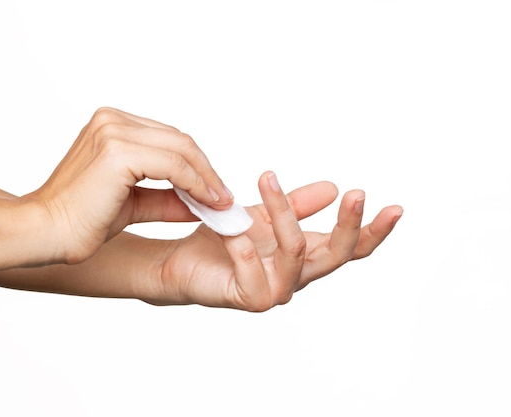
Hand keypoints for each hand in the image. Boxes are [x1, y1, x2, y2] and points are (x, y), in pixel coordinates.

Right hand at [28, 107, 232, 263]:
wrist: (47, 233)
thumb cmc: (81, 220)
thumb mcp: (134, 203)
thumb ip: (168, 198)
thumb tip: (204, 202)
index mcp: (110, 124)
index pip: (167, 138)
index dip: (196, 163)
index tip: (215, 190)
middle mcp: (112, 120)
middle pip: (178, 139)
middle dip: (206, 169)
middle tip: (224, 197)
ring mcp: (114, 131)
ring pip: (181, 149)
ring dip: (206, 177)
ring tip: (220, 202)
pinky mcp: (118, 152)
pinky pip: (174, 166)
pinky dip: (196, 183)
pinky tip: (207, 202)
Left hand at [154, 172, 402, 310]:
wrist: (184, 261)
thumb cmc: (226, 239)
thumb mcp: (265, 214)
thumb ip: (298, 205)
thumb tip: (333, 187)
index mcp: (308, 256)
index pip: (350, 247)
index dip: (374, 231)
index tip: (395, 208)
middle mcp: (298, 275)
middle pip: (337, 255)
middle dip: (349, 225)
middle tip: (356, 194)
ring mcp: (276, 289)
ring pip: (295, 251)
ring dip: (284, 213)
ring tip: (267, 179)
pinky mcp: (249, 298)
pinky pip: (252, 268)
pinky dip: (244, 242)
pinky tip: (236, 224)